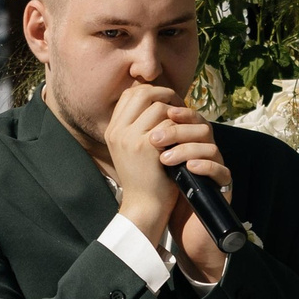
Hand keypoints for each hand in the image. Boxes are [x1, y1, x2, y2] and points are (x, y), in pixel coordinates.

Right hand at [105, 82, 184, 247]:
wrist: (144, 206)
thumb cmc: (144, 178)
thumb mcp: (132, 149)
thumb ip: (138, 127)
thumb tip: (157, 102)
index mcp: (112, 130)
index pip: (130, 94)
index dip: (151, 92)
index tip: (167, 101)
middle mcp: (117, 131)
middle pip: (142, 93)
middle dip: (165, 94)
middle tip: (180, 105)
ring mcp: (130, 138)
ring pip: (159, 106)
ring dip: (176, 111)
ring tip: (184, 122)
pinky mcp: (147, 146)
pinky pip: (169, 123)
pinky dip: (181, 126)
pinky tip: (185, 135)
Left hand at [164, 115, 231, 285]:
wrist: (182, 225)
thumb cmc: (167, 193)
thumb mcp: (155, 164)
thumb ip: (151, 142)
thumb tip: (129, 116)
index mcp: (192, 143)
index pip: (190, 118)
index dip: (178, 111)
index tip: (159, 112)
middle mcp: (207, 152)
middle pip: (201, 128)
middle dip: (177, 130)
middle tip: (154, 138)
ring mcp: (217, 167)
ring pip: (211, 147)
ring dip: (187, 149)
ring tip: (164, 159)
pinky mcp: (223, 186)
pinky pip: (222, 170)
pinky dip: (205, 166)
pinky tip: (188, 168)